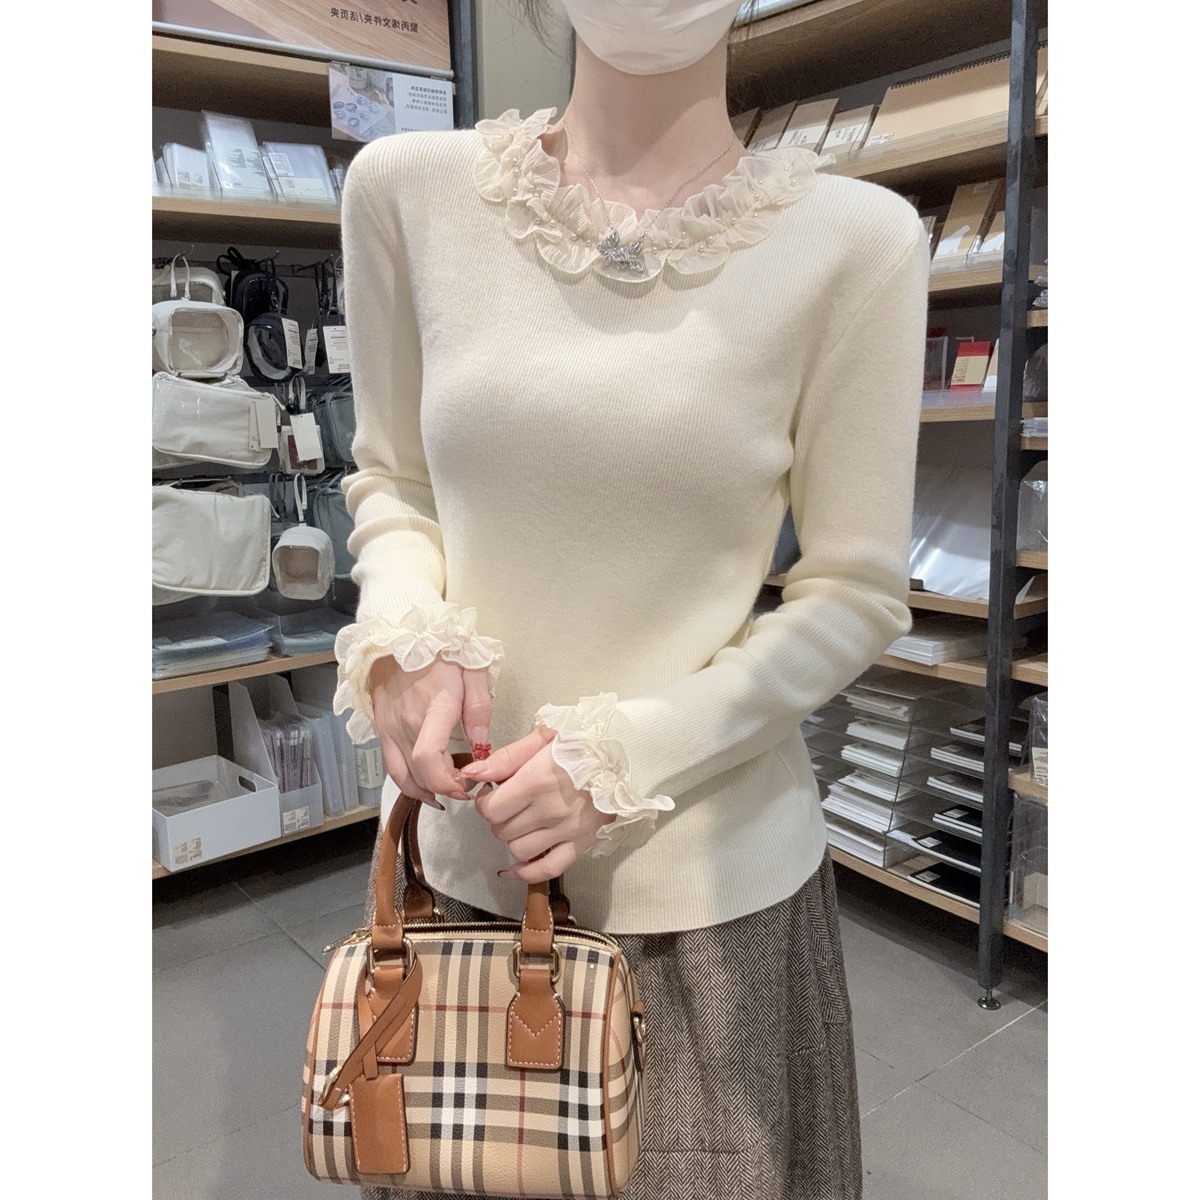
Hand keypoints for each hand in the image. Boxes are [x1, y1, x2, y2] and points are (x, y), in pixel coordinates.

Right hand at [368, 655, 491, 804]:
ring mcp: (390, 729)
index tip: (468, 785)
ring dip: (425, 792)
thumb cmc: (440, 653)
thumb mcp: (472, 671)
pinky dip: (408, 782)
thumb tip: (484, 747)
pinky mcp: (381, 730)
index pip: (429, 758)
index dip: (447, 782)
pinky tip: (425, 785)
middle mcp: (406, 724)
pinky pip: (392, 767)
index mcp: (433, 708)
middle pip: (419, 775)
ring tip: (446, 793)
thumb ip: (479, 710)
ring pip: (402, 777)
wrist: (399, 637)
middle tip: (466, 786)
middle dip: (445, 789)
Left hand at [460, 728, 614, 882]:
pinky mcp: (581, 844)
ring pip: (519, 850)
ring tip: (521, 823)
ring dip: (512, 839)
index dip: (485, 802)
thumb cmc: (582, 744)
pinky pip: (547, 870)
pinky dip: (527, 873)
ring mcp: (566, 831)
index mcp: (537, 780)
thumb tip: (473, 774)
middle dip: (498, 819)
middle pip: (502, 830)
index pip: (491, 809)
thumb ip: (506, 757)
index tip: (493, 793)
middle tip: (508, 805)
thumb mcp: (543, 738)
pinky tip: (515, 868)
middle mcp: (550, 810)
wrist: (625, 757)